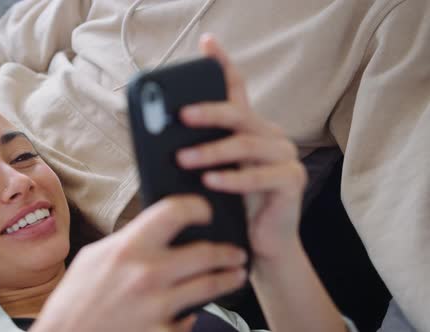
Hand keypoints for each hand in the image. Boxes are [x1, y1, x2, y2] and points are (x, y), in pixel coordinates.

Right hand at [34, 195, 247, 331]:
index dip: (197, 207)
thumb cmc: (75, 299)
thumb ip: (128, 241)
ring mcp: (157, 306)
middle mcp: (147, 274)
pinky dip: (191, 317)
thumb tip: (156, 229)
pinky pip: (189, 322)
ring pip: (210, 286)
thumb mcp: (95, 258)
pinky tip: (191, 313)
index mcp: (128, 248)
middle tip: (237, 254)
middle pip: (206, 253)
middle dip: (228, 252)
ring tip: (236, 276)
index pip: (175, 212)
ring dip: (228, 279)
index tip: (207, 212)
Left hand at [176, 35, 306, 263]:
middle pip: (239, 115)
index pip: (237, 90)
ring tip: (184, 158)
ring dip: (212, 151)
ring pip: (247, 144)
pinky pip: (260, 176)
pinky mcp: (292, 180)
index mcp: (249, 129)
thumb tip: (157, 140)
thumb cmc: (231, 205)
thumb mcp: (210, 173)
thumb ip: (197, 152)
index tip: (207, 42)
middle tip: (181, 115)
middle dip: (209, 111)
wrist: (258, 243)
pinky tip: (210, 181)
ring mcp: (285, 156)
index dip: (223, 64)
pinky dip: (233, 179)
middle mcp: (270, 135)